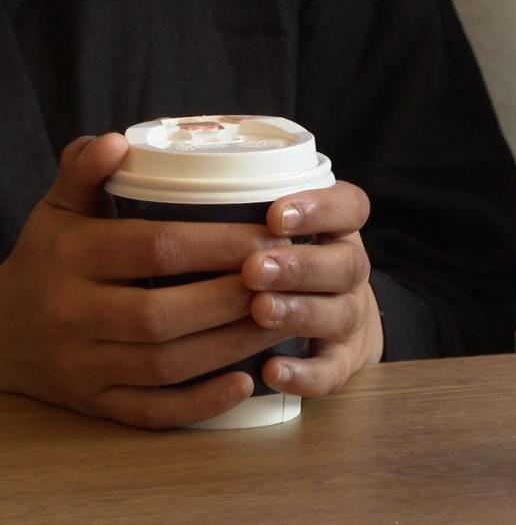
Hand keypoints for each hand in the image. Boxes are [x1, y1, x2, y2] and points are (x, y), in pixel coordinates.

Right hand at [0, 135, 286, 427]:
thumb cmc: (49, 260)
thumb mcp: (58, 210)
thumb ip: (84, 171)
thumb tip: (117, 141)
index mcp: (71, 256)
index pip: (156, 247)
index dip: (220, 244)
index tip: (271, 236)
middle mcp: (73, 314)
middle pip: (164, 312)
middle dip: (233, 298)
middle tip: (286, 281)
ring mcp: (84, 366)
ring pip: (166, 364)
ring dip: (230, 346)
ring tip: (281, 321)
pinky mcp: (98, 404)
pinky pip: (153, 411)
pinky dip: (201, 403)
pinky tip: (244, 382)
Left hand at [241, 181, 383, 396]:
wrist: (331, 326)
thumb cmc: (282, 262)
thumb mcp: (276, 226)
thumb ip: (237, 203)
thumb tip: (144, 162)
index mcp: (338, 230)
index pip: (350, 207)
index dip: (320, 209)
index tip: (274, 216)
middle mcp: (349, 272)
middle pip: (347, 264)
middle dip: (301, 265)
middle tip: (255, 269)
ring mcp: (348, 318)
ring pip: (340, 314)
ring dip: (301, 311)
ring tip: (260, 310)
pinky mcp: (340, 363)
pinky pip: (331, 372)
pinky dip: (304, 374)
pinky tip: (272, 371)